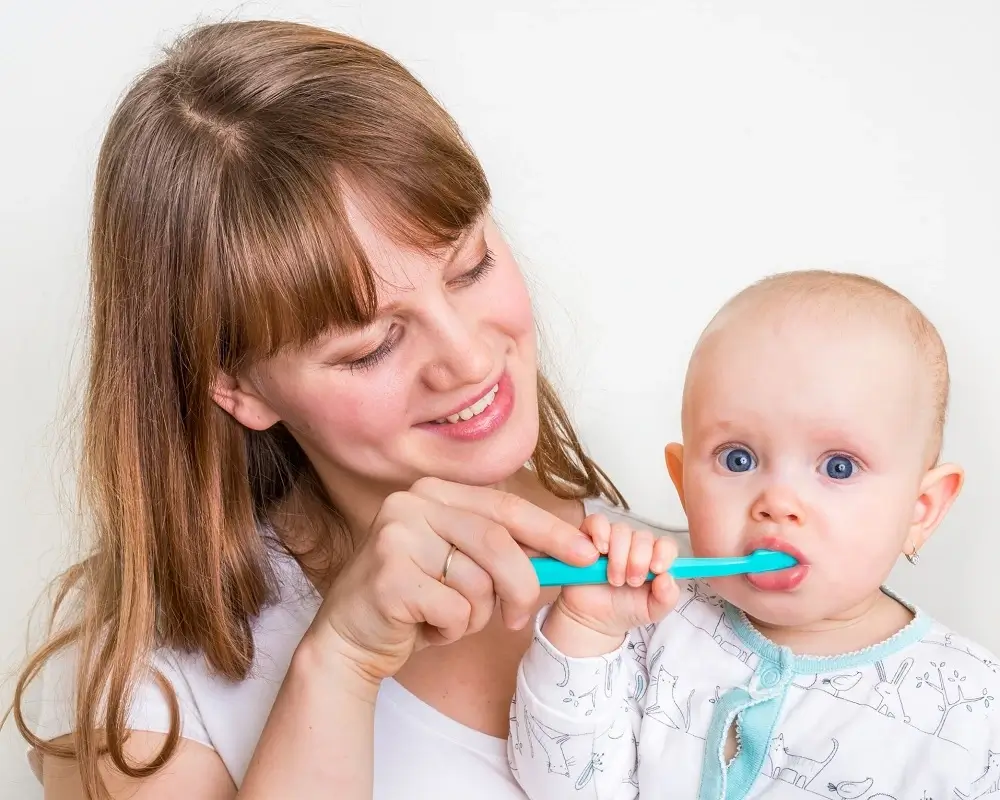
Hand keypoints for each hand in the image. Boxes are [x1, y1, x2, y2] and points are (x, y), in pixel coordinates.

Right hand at [309, 478, 599, 684]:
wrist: (351, 639)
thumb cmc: (416, 601)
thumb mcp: (461, 564)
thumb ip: (502, 551)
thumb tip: (571, 552)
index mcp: (433, 492)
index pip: (506, 506)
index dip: (551, 531)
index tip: (586, 554)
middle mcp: (411, 504)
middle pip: (499, 543)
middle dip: (521, 587)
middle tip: (517, 617)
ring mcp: (396, 537)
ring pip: (479, 582)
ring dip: (475, 615)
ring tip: (446, 618)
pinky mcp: (389, 578)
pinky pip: (456, 612)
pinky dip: (452, 631)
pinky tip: (425, 628)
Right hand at [545, 514, 678, 649]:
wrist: (593, 619)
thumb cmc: (624, 610)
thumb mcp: (652, 611)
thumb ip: (667, 598)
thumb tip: (667, 577)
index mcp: (653, 559)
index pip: (665, 544)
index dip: (664, 553)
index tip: (656, 570)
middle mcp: (634, 545)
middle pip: (643, 536)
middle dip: (638, 560)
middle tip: (631, 582)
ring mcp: (612, 539)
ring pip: (621, 530)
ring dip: (618, 556)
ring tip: (614, 579)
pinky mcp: (589, 537)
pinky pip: (597, 522)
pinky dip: (600, 534)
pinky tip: (600, 552)